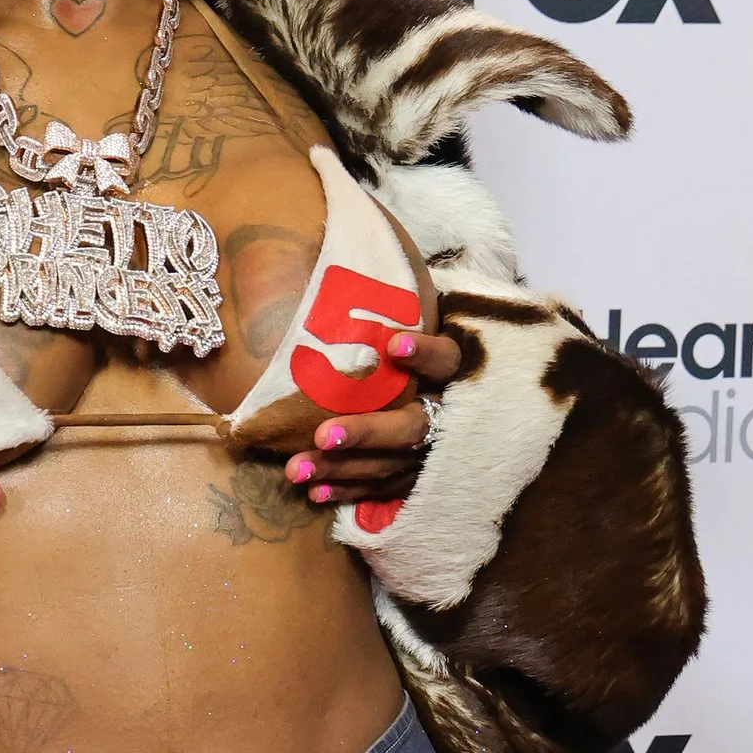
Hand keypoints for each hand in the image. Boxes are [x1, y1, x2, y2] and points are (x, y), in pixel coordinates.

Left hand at [285, 330, 460, 506]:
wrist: (457, 401)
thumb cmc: (416, 356)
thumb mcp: (420, 333)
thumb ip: (394, 313)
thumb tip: (342, 259)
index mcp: (451, 376)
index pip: (447, 360)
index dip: (425, 354)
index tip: (394, 345)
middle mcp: (446, 417)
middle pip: (410, 428)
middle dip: (365, 433)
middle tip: (321, 435)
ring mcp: (433, 454)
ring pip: (389, 464)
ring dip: (341, 469)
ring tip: (296, 469)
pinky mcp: (418, 478)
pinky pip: (383, 488)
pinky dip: (348, 491)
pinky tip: (313, 492)